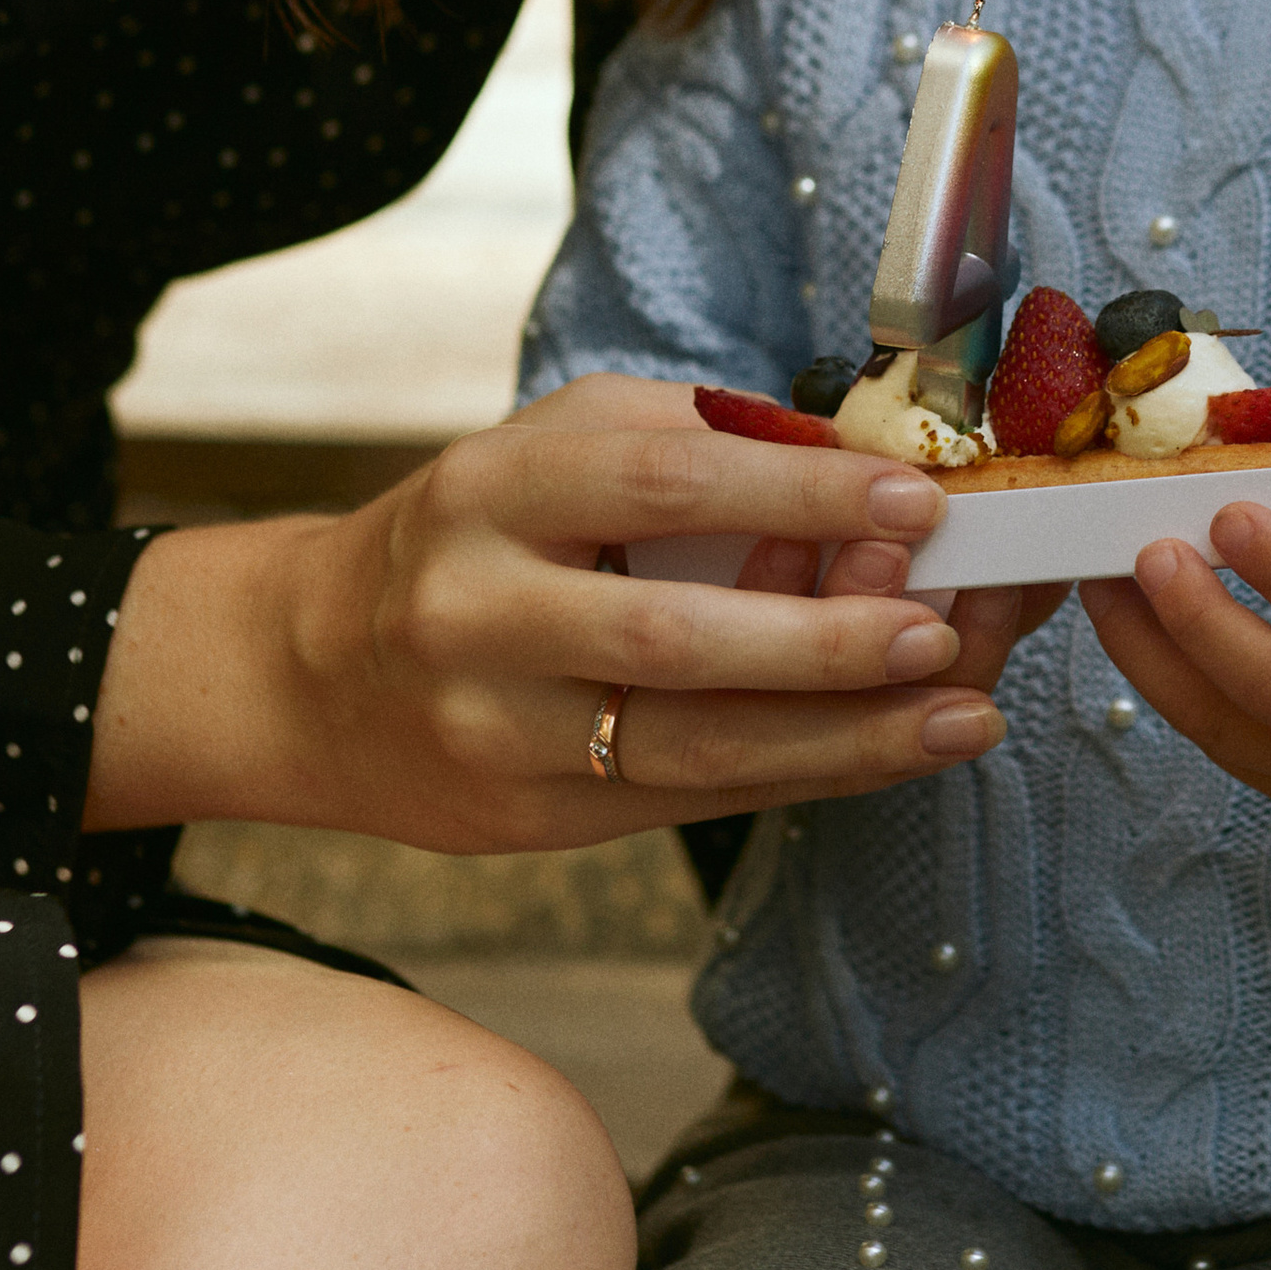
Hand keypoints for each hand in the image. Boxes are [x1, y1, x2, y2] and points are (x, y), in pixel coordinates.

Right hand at [89, 373, 1023, 852]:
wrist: (313, 670)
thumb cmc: (474, 533)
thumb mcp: (555, 450)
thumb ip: (693, 448)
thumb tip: (861, 472)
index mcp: (492, 491)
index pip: (660, 483)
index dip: (796, 491)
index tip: (913, 497)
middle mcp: (479, 614)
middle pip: (675, 640)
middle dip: (828, 640)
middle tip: (945, 626)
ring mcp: (496, 733)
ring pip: (691, 746)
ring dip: (843, 736)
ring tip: (958, 715)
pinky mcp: (524, 821)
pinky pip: (687, 801)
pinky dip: (800, 775)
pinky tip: (888, 753)